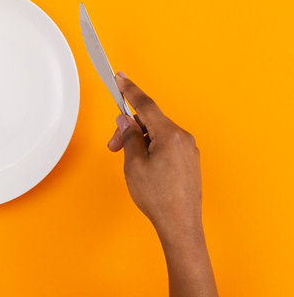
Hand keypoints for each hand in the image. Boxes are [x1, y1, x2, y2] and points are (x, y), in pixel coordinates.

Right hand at [107, 73, 200, 230]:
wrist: (180, 224)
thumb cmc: (158, 197)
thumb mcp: (134, 164)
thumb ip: (129, 137)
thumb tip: (126, 121)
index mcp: (169, 135)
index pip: (145, 105)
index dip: (129, 90)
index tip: (120, 77)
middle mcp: (182, 138)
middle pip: (150, 120)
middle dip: (129, 129)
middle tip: (113, 146)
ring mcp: (188, 150)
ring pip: (157, 133)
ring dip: (139, 140)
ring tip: (128, 161)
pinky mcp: (189, 161)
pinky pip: (166, 144)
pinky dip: (151, 148)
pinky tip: (143, 165)